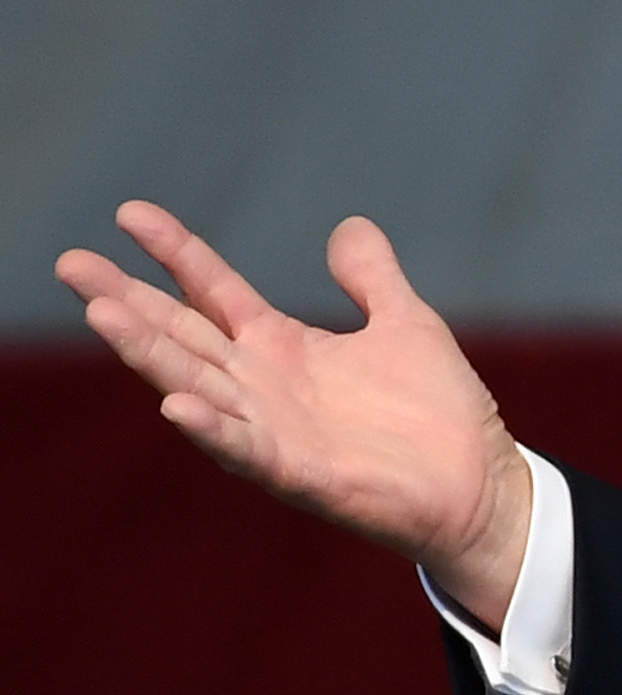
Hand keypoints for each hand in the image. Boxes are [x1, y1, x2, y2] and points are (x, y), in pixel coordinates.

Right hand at [55, 202, 530, 625]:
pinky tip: (175, 405)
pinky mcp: (296, 472)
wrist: (477, 482)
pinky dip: (210, 427)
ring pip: (195, 384)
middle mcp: (263, 385)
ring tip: (102, 313)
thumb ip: (371, 277)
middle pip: (181, 333)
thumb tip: (349, 225)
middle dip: (126, 299)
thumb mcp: (405, 323)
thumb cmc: (437, 409)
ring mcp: (273, 429)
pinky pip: (243, 447)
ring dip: (149, 354)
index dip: (175, 252)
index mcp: (283, 347)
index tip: (129, 212)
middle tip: (71, 262)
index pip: (213, 290)